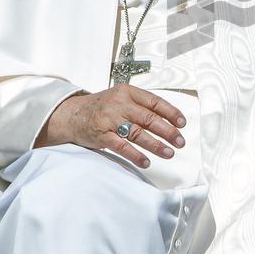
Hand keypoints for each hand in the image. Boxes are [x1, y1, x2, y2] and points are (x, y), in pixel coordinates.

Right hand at [36, 84, 186, 167]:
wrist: (72, 114)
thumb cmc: (101, 107)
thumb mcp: (121, 98)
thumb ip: (141, 106)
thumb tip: (169, 119)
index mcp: (127, 92)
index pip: (154, 101)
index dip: (171, 113)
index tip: (182, 123)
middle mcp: (119, 104)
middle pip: (149, 118)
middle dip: (167, 131)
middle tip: (180, 141)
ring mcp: (109, 119)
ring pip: (137, 133)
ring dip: (155, 145)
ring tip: (168, 153)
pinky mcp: (101, 135)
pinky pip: (121, 146)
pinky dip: (135, 155)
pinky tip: (146, 161)